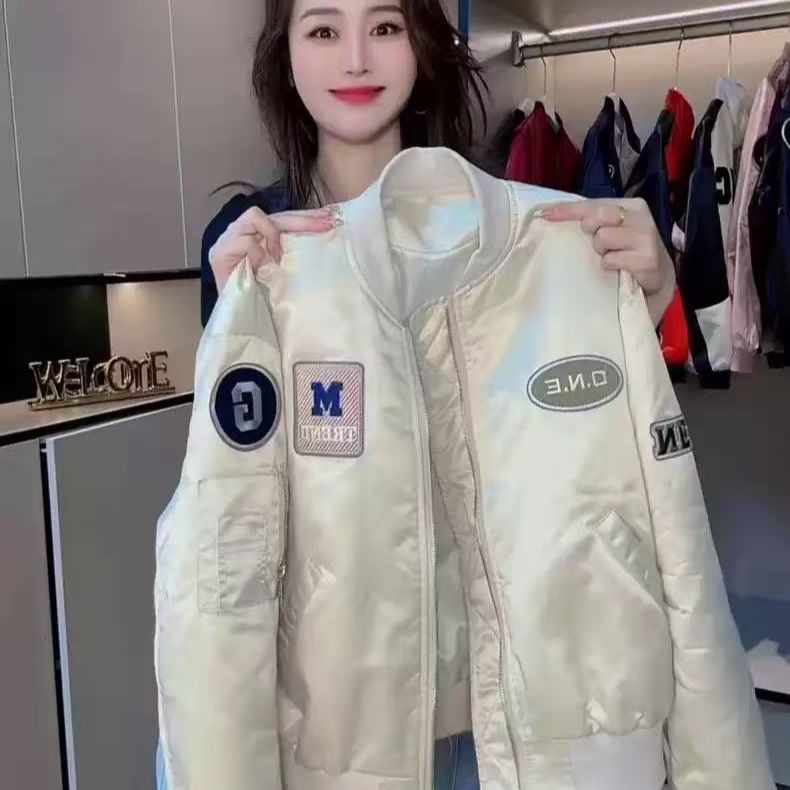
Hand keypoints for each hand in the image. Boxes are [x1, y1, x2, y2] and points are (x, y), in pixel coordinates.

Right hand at [209, 206, 337, 293]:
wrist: (243, 326)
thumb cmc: (265, 302)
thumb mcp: (285, 271)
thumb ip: (292, 251)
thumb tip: (322, 233)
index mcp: (256, 236)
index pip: (282, 218)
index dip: (305, 218)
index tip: (329, 221)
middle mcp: (240, 233)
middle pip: (274, 215)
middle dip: (302, 220)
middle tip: (324, 225)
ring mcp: (227, 240)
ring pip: (255, 216)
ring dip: (272, 235)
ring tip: (278, 258)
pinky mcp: (219, 252)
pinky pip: (245, 240)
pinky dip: (257, 252)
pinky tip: (262, 267)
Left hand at [541, 198, 675, 325]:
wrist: (659, 276)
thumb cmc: (630, 251)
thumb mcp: (614, 230)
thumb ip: (594, 220)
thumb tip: (550, 213)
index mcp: (632, 206)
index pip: (594, 203)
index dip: (567, 209)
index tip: (544, 214)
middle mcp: (641, 218)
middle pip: (597, 217)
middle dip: (591, 230)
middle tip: (599, 243)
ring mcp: (645, 239)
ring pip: (603, 238)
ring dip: (602, 252)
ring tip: (614, 257)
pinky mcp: (646, 260)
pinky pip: (611, 260)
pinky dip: (610, 266)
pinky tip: (621, 269)